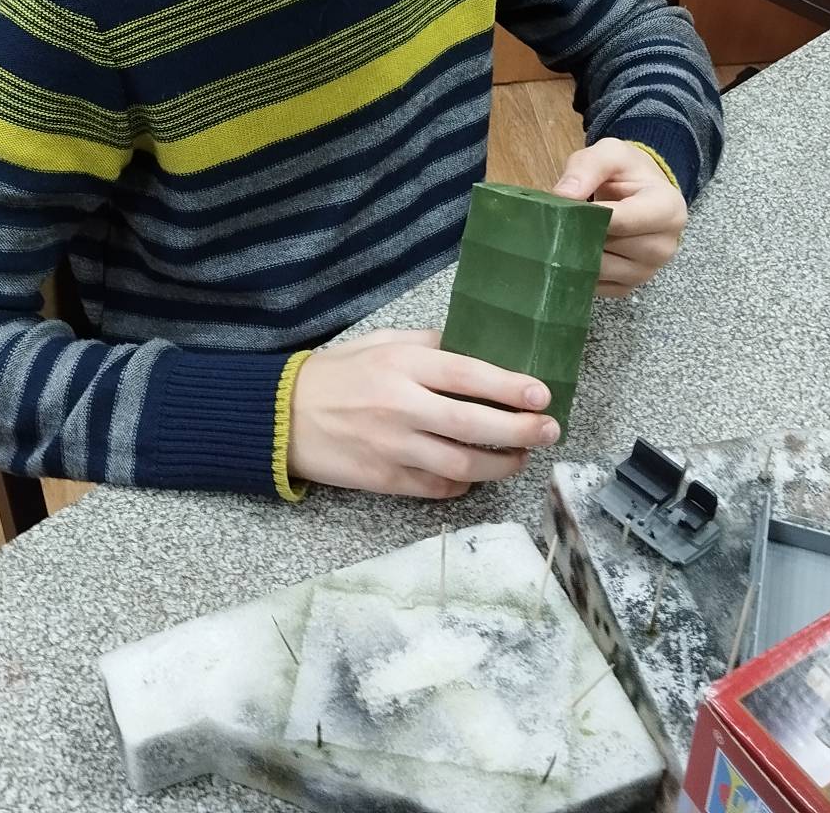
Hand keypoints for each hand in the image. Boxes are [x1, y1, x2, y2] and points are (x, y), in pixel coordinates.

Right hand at [287, 329, 560, 498]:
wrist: (280, 415)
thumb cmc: (336, 373)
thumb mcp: (381, 342)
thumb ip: (429, 344)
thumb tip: (480, 349)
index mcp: (401, 365)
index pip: (468, 375)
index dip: (510, 386)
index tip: (542, 394)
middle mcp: (400, 406)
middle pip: (474, 424)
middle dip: (521, 430)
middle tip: (549, 431)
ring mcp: (392, 446)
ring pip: (462, 463)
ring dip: (501, 464)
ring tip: (520, 457)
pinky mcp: (383, 478)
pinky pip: (436, 486)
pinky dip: (463, 482)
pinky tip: (475, 473)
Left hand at [552, 137, 688, 295]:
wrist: (639, 193)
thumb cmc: (626, 173)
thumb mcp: (610, 154)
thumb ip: (587, 167)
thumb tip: (562, 195)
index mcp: (668, 208)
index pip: (623, 220)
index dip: (589, 215)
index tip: (565, 208)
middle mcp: (665, 245)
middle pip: (610, 246)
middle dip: (580, 233)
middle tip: (560, 219)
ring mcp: (648, 271)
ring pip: (600, 269)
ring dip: (576, 252)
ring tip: (568, 232)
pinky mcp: (630, 286)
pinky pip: (596, 286)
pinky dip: (579, 270)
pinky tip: (575, 250)